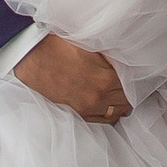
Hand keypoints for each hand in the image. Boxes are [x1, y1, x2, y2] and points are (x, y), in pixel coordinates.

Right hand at [14, 31, 130, 125]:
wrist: (30, 57)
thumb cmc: (57, 46)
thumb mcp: (89, 45)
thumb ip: (110, 56)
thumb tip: (124, 60)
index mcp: (105, 79)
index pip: (132, 85)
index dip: (135, 78)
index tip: (135, 73)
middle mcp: (98, 98)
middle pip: (126, 101)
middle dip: (130, 92)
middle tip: (129, 83)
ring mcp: (86, 108)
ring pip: (115, 113)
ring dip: (120, 104)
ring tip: (120, 94)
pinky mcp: (76, 113)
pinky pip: (101, 120)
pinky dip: (108, 114)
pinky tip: (108, 105)